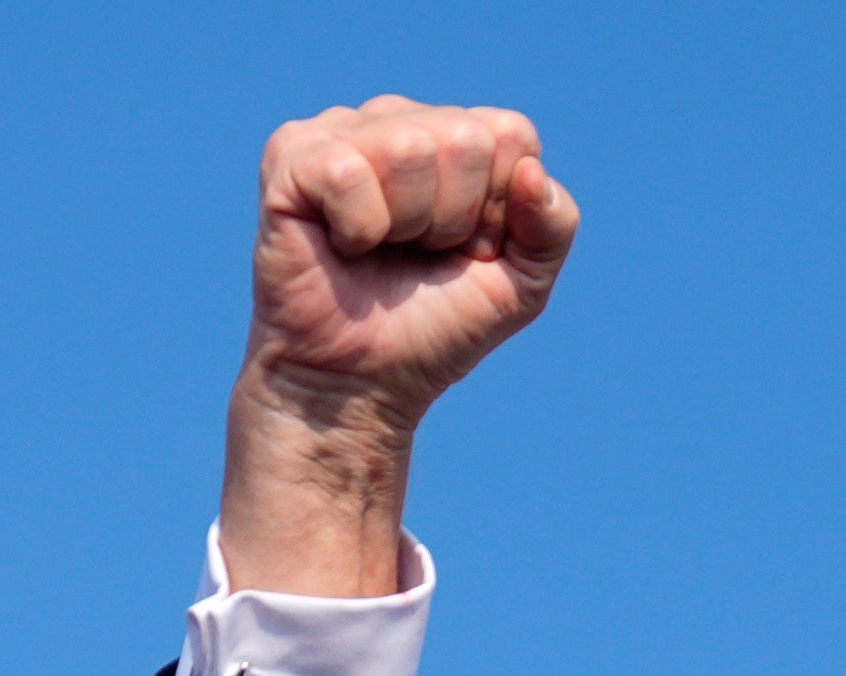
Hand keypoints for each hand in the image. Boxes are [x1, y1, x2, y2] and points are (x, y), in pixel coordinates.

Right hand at [221, 98, 581, 596]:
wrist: (362, 384)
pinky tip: (341, 247)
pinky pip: (349, 172)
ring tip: (378, 251)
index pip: (511, 134)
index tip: (467, 251)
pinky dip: (358, 229)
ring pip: (410, 147)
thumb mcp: (522, 284)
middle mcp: (398, 120)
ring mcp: (341, 132)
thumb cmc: (436, 328)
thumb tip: (530, 169)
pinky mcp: (291, 157)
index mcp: (454, 135)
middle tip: (417, 256)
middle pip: (465, 138)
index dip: (499, 210)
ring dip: (406, 224)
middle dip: (454, 218)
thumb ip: (554, 225)